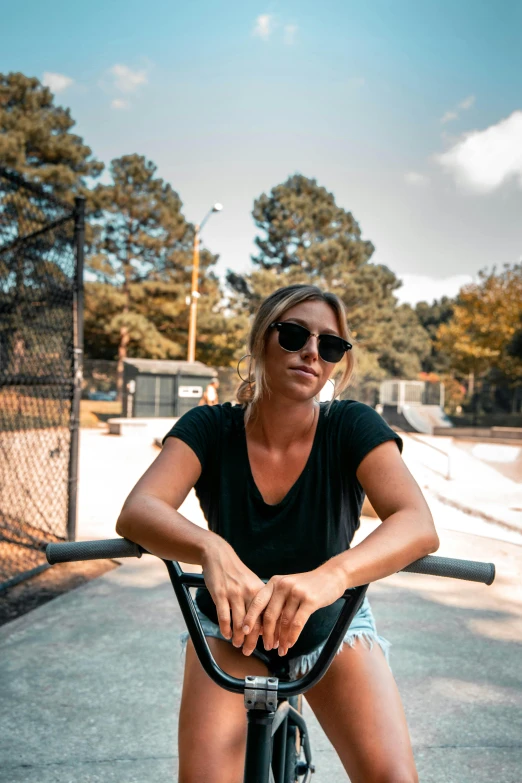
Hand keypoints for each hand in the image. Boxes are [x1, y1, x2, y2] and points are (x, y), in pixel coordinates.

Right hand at [201, 538, 265, 653]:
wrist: (219, 555)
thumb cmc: (236, 572)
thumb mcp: (251, 583)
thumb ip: (258, 602)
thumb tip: (263, 625)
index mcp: (260, 590)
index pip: (268, 616)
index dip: (270, 633)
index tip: (270, 644)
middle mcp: (249, 592)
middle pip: (254, 622)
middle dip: (252, 640)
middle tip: (250, 652)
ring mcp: (234, 593)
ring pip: (240, 622)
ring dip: (239, 637)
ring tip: (238, 645)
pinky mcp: (220, 594)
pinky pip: (224, 615)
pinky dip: (226, 628)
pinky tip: (227, 635)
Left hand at [241, 566, 346, 656]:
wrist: (331, 576)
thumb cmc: (307, 586)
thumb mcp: (287, 587)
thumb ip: (276, 602)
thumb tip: (263, 627)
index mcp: (274, 583)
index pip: (257, 602)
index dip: (250, 618)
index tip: (245, 632)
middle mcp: (283, 585)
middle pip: (269, 615)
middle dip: (266, 634)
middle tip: (266, 647)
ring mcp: (296, 592)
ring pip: (284, 622)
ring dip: (281, 639)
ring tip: (280, 649)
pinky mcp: (309, 600)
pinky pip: (297, 623)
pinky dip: (292, 636)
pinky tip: (290, 644)